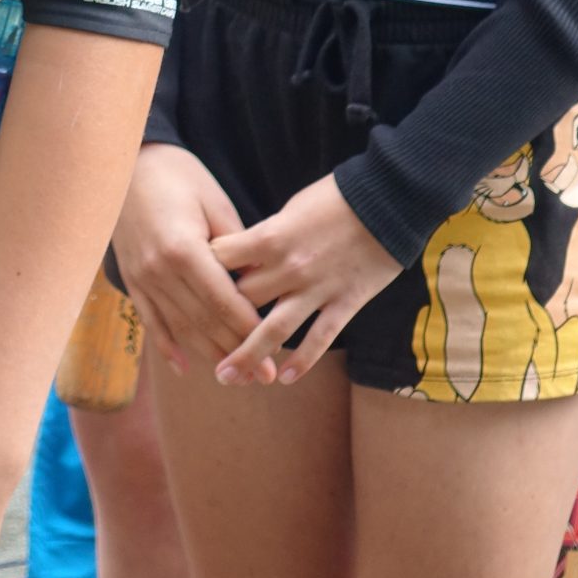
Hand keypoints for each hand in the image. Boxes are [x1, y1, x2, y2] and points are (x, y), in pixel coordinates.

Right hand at [112, 143, 260, 374]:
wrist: (127, 161)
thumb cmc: (179, 175)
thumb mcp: (215, 202)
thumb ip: (237, 247)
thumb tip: (262, 283)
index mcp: (183, 249)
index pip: (223, 303)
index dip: (250, 333)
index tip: (275, 357)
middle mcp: (159, 270)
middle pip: (203, 322)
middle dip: (236, 352)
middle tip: (263, 378)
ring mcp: (141, 277)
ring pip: (179, 328)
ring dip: (208, 354)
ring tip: (236, 376)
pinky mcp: (131, 278)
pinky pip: (150, 319)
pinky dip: (167, 346)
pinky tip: (184, 367)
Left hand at [210, 173, 399, 387]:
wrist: (389, 200)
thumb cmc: (334, 199)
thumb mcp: (289, 210)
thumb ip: (265, 238)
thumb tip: (241, 261)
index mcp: (270, 237)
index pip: (221, 261)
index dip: (202, 273)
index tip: (189, 288)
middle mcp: (289, 268)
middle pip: (242, 301)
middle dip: (218, 322)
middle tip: (199, 344)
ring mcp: (317, 289)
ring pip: (275, 332)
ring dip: (248, 357)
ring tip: (228, 377)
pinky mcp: (345, 303)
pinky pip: (319, 339)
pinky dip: (301, 361)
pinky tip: (284, 378)